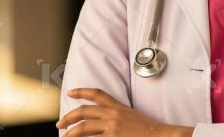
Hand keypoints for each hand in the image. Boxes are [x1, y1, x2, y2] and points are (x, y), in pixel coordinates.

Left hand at [56, 88, 192, 136]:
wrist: (164, 136)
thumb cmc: (151, 130)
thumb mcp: (133, 117)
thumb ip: (118, 117)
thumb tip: (105, 123)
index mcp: (118, 107)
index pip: (97, 93)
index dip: (82, 91)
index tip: (70, 92)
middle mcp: (113, 115)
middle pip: (84, 111)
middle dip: (68, 117)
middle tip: (60, 124)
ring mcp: (112, 128)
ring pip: (83, 128)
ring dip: (71, 133)